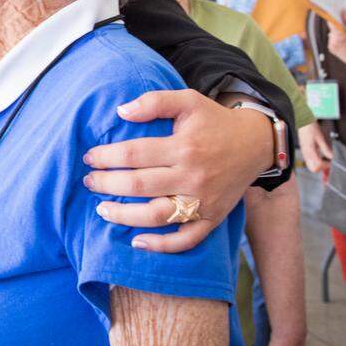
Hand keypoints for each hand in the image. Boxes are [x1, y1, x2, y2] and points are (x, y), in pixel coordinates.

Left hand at [84, 89, 274, 252]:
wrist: (256, 144)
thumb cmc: (214, 121)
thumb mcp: (188, 100)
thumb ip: (154, 101)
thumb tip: (121, 112)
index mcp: (184, 146)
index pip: (134, 154)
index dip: (106, 157)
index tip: (90, 157)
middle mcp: (193, 176)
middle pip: (139, 185)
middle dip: (107, 184)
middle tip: (89, 181)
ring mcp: (203, 201)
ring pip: (156, 216)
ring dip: (124, 216)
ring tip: (102, 210)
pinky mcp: (213, 218)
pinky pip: (186, 239)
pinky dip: (161, 245)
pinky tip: (137, 242)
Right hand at [297, 122, 331, 174]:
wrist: (303, 123)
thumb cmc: (310, 128)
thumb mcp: (320, 137)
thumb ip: (325, 148)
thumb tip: (332, 157)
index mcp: (309, 150)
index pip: (318, 164)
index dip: (326, 165)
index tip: (331, 162)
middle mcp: (306, 154)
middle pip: (314, 169)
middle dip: (322, 169)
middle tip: (330, 167)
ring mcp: (305, 154)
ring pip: (312, 167)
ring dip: (321, 169)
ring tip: (328, 170)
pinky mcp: (306, 153)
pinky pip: (311, 163)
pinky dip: (318, 166)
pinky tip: (323, 168)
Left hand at [326, 11, 345, 70]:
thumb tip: (343, 13)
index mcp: (339, 36)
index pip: (331, 22)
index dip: (333, 17)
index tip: (336, 13)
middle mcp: (332, 41)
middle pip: (332, 28)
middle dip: (338, 26)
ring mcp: (331, 46)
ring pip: (332, 34)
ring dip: (338, 33)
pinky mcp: (331, 49)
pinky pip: (332, 40)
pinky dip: (337, 39)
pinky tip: (345, 41)